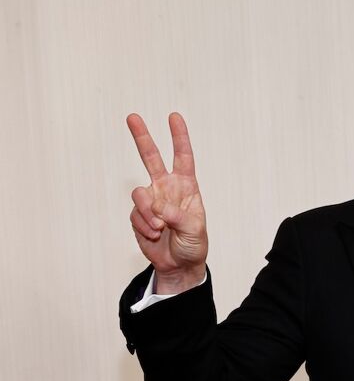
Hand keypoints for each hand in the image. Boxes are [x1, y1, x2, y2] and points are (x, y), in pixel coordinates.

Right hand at [127, 112, 207, 293]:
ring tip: (160, 228)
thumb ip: (177, 216)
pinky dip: (144, 227)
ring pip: (139, 193)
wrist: (179, 264)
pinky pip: (135, 215)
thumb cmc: (193, 244)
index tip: (174, 117)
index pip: (183, 157)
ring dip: (148, 213)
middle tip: (132, 117)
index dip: (179, 137)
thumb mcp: (194, 230)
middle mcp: (167, 188)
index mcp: (186, 186)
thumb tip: (156, 205)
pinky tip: (154, 235)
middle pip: (151, 158)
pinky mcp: (138, 215)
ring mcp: (151, 200)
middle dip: (142, 137)